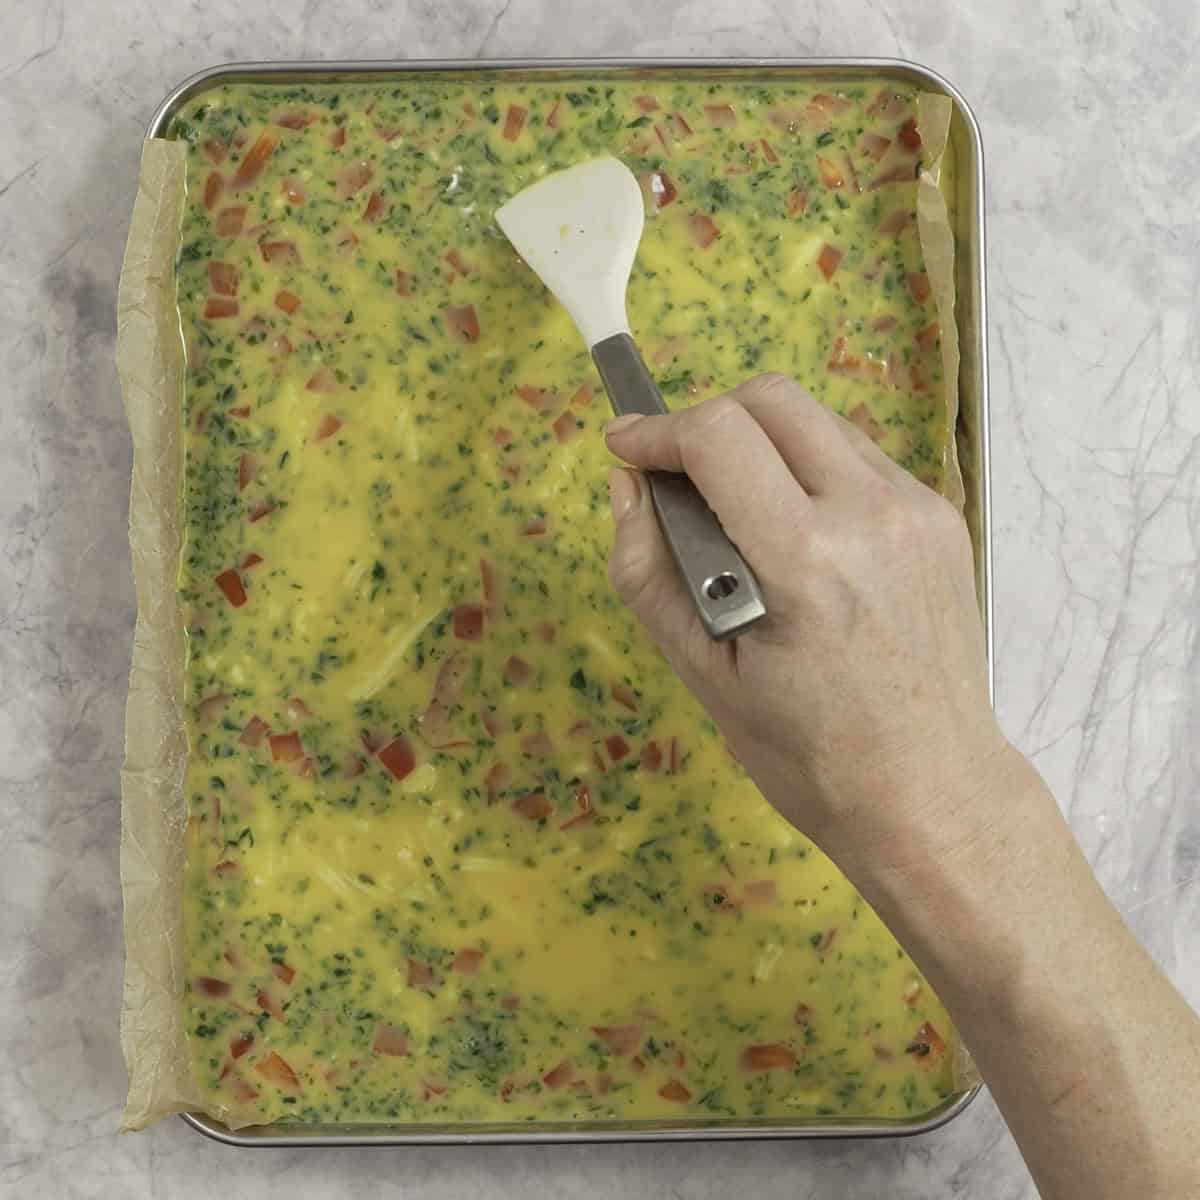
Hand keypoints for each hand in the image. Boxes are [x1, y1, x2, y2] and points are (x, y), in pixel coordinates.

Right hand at [605, 373, 1012, 867]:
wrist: (930, 793)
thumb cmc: (807, 754)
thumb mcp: (701, 674)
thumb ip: (647, 572)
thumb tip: (625, 485)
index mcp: (807, 558)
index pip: (718, 435)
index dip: (655, 430)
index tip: (624, 448)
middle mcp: (873, 512)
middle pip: (770, 398)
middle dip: (706, 420)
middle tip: (677, 480)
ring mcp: (918, 509)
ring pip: (817, 420)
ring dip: (760, 442)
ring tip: (736, 514)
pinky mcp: (941, 518)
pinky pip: (858, 457)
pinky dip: (808, 469)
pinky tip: (796, 536)